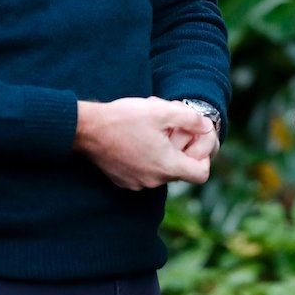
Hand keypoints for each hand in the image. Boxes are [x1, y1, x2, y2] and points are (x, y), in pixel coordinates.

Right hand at [73, 96, 214, 189]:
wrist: (87, 129)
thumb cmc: (125, 118)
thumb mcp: (163, 110)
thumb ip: (191, 119)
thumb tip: (207, 126)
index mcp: (166, 166)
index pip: (201, 174)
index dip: (204, 156)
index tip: (194, 138)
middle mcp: (154, 181)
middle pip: (181, 169)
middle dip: (181, 146)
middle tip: (171, 125)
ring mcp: (137, 183)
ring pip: (162, 168)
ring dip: (163, 149)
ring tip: (152, 127)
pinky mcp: (124, 180)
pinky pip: (145, 170)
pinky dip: (148, 156)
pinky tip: (138, 136)